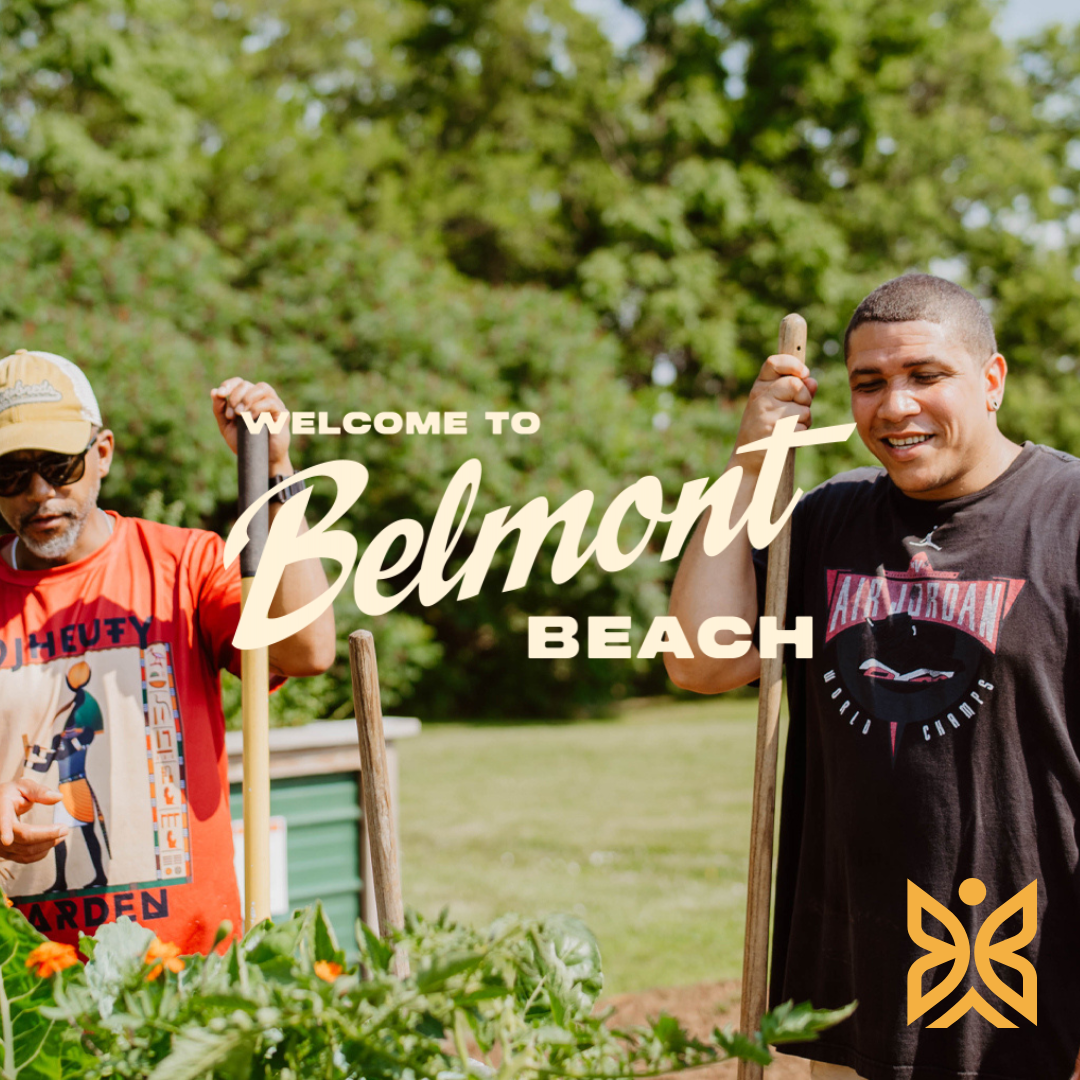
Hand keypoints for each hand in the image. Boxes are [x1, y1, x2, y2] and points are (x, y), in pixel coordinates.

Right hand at [0, 780, 67, 863]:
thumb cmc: (12, 794)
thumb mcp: (23, 786)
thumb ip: (39, 791)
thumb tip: (59, 797)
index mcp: (0, 810)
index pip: (2, 822)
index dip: (4, 831)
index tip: (7, 840)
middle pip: (23, 838)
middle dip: (47, 835)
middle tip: (65, 829)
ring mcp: (0, 844)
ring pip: (25, 851)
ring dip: (47, 844)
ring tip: (62, 833)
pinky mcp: (5, 852)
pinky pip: (24, 858)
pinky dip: (41, 853)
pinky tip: (51, 842)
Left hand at [210, 378, 291, 475]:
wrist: (261, 460)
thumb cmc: (245, 442)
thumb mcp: (226, 426)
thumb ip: (219, 410)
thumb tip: (214, 391)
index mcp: (248, 399)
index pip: (239, 382)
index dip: (228, 385)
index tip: (221, 394)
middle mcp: (261, 398)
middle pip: (248, 384)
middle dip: (236, 396)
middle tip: (232, 413)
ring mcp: (274, 404)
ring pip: (263, 388)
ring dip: (248, 397)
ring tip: (240, 413)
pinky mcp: (282, 414)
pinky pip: (271, 402)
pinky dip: (258, 407)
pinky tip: (251, 418)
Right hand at [732, 353, 817, 472]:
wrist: (747, 460)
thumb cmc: (765, 430)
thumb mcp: (774, 405)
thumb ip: (795, 392)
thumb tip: (812, 381)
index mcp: (759, 388)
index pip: (774, 363)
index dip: (792, 364)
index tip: (804, 373)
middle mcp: (760, 399)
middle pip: (796, 385)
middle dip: (805, 399)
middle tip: (798, 411)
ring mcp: (766, 417)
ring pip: (804, 410)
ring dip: (804, 422)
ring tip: (789, 429)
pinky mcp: (774, 435)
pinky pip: (802, 430)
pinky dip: (801, 437)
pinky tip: (787, 440)